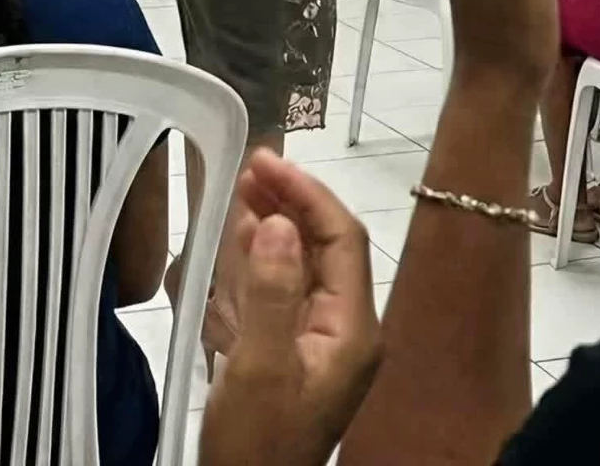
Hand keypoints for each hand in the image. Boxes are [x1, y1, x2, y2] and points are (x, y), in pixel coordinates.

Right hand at [199, 150, 380, 465]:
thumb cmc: (256, 442)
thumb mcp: (260, 367)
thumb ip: (272, 292)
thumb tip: (282, 222)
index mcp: (353, 331)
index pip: (342, 239)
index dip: (307, 194)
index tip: (265, 163)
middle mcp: (349, 331)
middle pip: (329, 246)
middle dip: (294, 202)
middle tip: (251, 167)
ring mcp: (327, 343)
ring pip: (311, 264)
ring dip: (282, 223)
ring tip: (245, 189)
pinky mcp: (302, 353)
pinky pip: (293, 289)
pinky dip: (271, 255)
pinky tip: (247, 236)